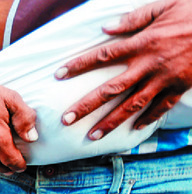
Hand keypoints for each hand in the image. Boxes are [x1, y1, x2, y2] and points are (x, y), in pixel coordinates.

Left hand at [58, 0, 191, 138]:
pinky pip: (160, 107)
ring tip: (91, 136)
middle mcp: (149, 64)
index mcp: (143, 43)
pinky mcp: (180, 87)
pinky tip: (132, 129)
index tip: (58, 75)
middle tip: (66, 119)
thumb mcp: (164, 6)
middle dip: (87, 106)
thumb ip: (133, 19)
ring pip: (132, 105)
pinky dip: (146, 119)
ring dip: (110, 122)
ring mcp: (165, 79)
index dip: (79, 65)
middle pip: (111, 89)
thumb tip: (105, 27)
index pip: (103, 55)